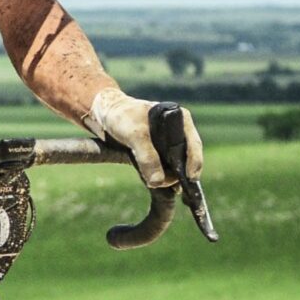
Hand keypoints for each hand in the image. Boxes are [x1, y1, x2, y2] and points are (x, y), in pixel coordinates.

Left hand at [86, 90, 203, 187]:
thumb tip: (158, 182)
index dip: (194, 162)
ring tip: (155, 182)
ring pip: (174, 166)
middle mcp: (177, 132)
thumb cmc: (121, 116)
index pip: (193, 144)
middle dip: (178, 173)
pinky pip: (162, 168)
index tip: (191, 178)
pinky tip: (151, 181)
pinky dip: (158, 176)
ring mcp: (167, 144)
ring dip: (167, 176)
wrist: (104, 115)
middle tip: (167, 184)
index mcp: (179, 120)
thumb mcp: (135, 135)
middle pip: (185, 158)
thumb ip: (147, 157)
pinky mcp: (157, 153)